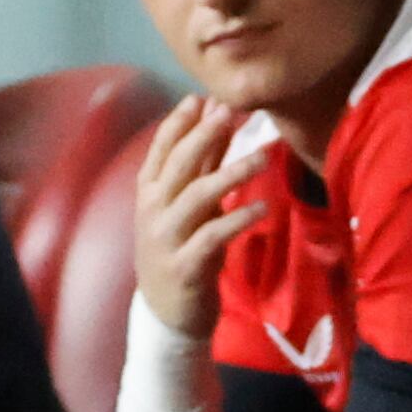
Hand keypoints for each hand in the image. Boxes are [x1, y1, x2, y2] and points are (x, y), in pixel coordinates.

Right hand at [130, 92, 275, 336]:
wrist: (166, 314)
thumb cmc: (180, 249)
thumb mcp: (189, 206)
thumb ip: (202, 165)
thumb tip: (217, 117)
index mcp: (148, 192)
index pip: (161, 149)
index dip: (180, 122)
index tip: (203, 98)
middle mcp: (152, 211)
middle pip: (178, 165)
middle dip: (203, 135)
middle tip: (230, 110)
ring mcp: (166, 239)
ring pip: (197, 196)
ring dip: (230, 174)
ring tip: (262, 157)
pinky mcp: (185, 266)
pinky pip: (213, 236)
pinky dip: (239, 220)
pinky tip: (263, 210)